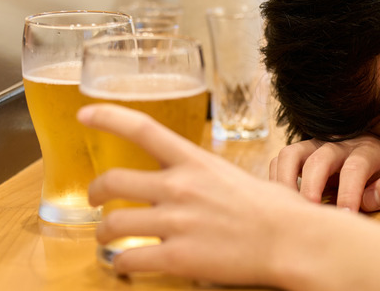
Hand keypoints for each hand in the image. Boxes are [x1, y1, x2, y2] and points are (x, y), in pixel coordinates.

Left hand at [79, 103, 312, 285]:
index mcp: (196, 162)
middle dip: (96, 192)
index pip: (143, 129)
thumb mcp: (238, 178)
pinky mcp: (177, 257)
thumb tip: (197, 185)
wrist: (294, 240)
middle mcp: (180, 186)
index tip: (85, 114)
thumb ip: (208, 178)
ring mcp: (177, 221)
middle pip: (113, 180)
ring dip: (103, 234)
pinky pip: (129, 259)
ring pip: (113, 225)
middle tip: (96, 200)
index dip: (108, 117)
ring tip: (107, 239)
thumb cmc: (278, 209)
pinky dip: (121, 265)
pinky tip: (127, 265)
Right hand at [269, 134, 379, 211]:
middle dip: (312, 186)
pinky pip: (281, 159)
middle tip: (310, 214)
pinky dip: (276, 179)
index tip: (347, 217)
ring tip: (287, 208)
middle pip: (318, 157)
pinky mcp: (303, 152)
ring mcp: (318, 145)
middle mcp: (340, 143)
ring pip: (292, 153)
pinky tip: (283, 202)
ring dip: (285, 180)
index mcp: (370, 149)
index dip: (349, 192)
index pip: (355, 167)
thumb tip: (369, 199)